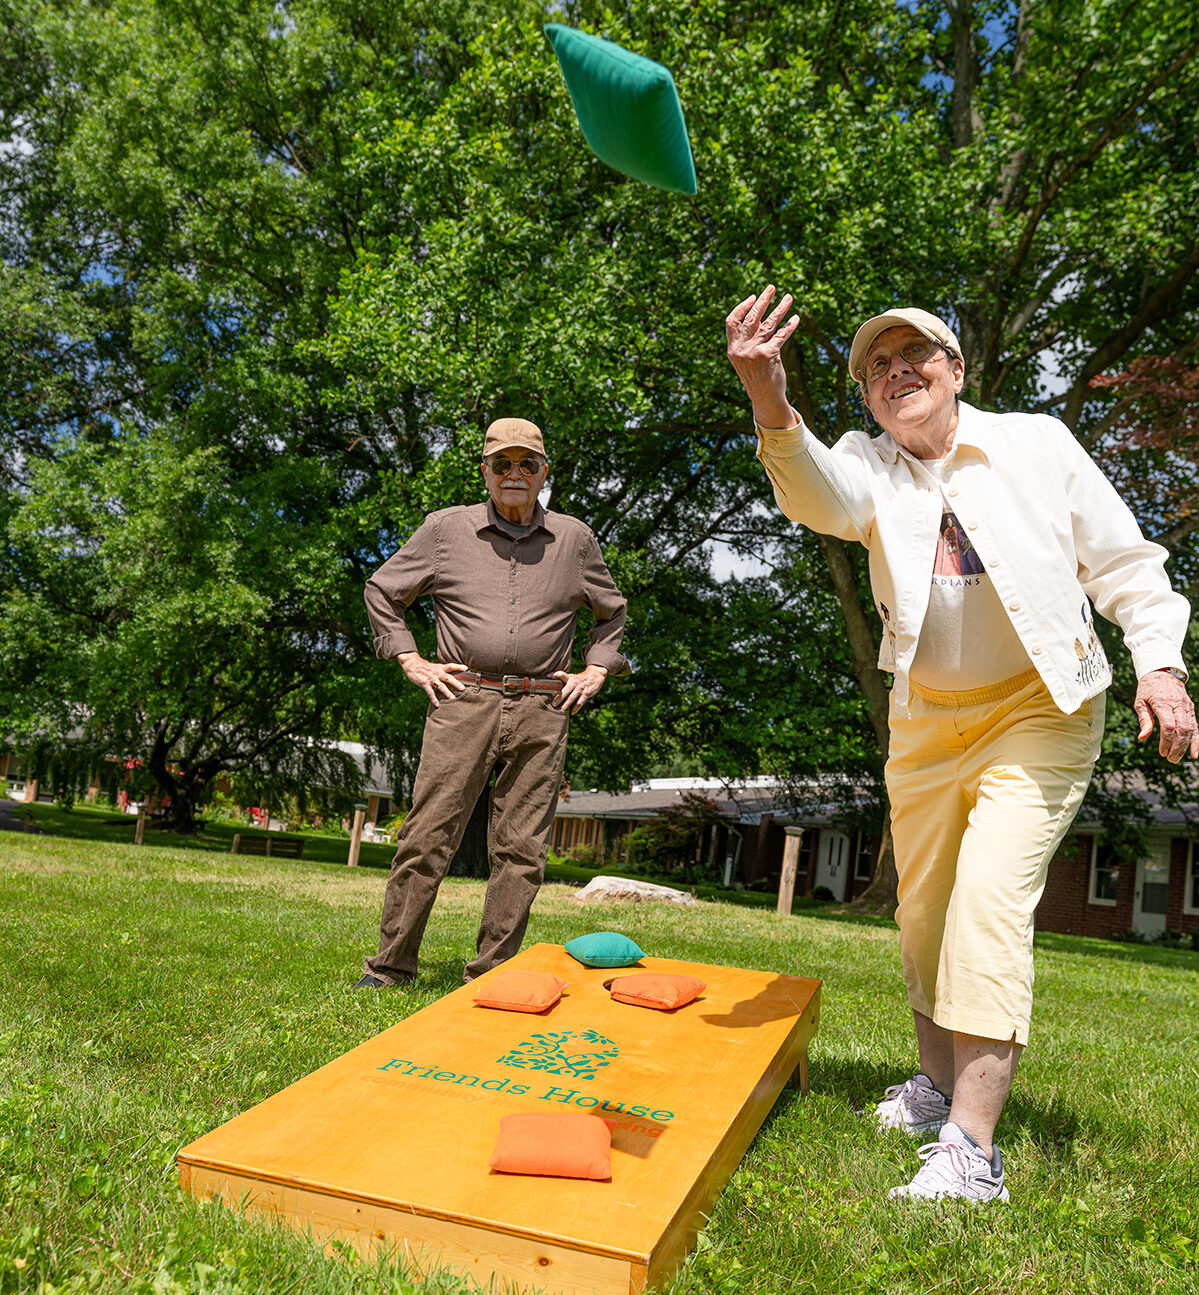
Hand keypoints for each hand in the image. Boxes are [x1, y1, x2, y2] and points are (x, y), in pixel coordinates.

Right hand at [398, 652, 467, 706]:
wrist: (411, 663)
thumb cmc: (424, 666)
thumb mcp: (435, 666)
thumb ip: (442, 671)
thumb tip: (451, 676)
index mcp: (440, 668)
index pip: (451, 666)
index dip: (459, 666)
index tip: (467, 668)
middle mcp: (437, 673)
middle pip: (448, 678)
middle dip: (456, 683)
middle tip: (463, 689)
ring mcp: (431, 679)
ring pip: (441, 686)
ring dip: (447, 693)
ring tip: (453, 699)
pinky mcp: (424, 684)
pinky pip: (430, 692)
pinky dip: (434, 699)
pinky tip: (437, 705)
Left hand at [551, 664, 607, 712]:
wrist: (595, 676)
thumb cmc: (579, 678)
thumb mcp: (571, 676)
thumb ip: (560, 677)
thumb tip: (548, 675)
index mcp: (570, 678)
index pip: (562, 674)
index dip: (557, 674)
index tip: (548, 676)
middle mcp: (575, 683)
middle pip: (566, 691)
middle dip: (559, 698)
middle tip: (553, 704)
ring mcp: (581, 689)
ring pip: (572, 698)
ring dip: (566, 704)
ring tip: (561, 710)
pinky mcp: (586, 694)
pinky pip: (580, 702)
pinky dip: (576, 708)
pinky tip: (572, 713)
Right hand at [725, 285, 801, 428]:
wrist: (764, 397)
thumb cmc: (756, 376)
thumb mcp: (745, 359)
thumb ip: (748, 340)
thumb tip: (759, 315)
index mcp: (733, 348)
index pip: (732, 321)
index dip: (742, 307)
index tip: (753, 297)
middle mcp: (741, 349)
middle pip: (752, 318)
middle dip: (763, 301)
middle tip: (772, 287)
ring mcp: (755, 351)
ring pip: (769, 324)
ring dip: (781, 309)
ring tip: (789, 297)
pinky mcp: (769, 355)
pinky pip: (781, 335)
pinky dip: (790, 326)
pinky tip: (796, 318)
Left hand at [1134, 669, 1198, 762]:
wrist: (1162, 673)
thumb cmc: (1148, 689)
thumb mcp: (1140, 701)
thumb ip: (1144, 719)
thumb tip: (1142, 738)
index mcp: (1163, 703)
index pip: (1168, 726)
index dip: (1166, 741)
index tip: (1162, 752)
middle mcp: (1177, 705)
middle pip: (1182, 729)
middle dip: (1177, 746)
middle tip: (1170, 759)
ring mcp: (1186, 707)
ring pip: (1191, 729)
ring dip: (1186, 746)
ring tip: (1177, 758)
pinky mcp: (1191, 709)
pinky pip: (1196, 726)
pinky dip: (1197, 740)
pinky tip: (1195, 753)